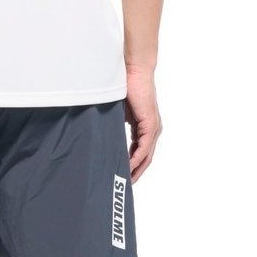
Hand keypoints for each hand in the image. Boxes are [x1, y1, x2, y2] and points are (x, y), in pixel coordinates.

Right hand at [124, 65, 161, 181]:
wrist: (133, 71)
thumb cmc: (125, 87)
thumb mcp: (118, 112)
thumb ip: (115, 126)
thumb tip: (103, 137)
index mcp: (145, 127)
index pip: (140, 151)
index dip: (133, 165)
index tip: (123, 175)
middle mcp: (152, 129)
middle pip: (146, 158)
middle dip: (136, 172)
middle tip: (125, 185)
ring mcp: (153, 127)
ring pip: (147, 155)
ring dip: (137, 169)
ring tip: (127, 181)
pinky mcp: (150, 124)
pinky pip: (144, 147)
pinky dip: (137, 158)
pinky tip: (129, 167)